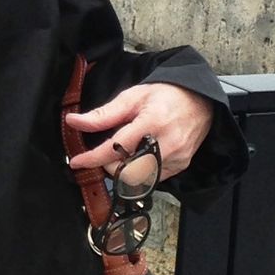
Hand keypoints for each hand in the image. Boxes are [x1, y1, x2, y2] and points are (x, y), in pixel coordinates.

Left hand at [65, 82, 214, 188]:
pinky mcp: (181, 166)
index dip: (93, 158)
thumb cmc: (166, 95)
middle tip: (105, 151)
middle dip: (108, 165)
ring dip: (123, 170)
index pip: (116, 148)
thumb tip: (74, 122)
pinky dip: (139, 171)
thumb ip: (103, 114)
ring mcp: (176, 158)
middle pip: (126, 170)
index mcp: (152, 123)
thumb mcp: (132, 97)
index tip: (77, 161)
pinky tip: (140, 155)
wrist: (200, 101)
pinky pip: (152, 178)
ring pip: (139, 178)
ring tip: (124, 152)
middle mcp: (166, 144)